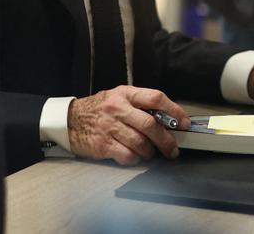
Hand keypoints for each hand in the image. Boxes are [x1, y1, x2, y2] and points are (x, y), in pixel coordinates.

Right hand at [67, 86, 189, 165]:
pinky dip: (136, 159)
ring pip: (140, 142)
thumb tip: (168, 119)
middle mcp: (118, 109)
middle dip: (166, 139)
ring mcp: (110, 127)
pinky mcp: (103, 145)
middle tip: (173, 148)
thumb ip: (140, 105)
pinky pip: (127, 155)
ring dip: (151, 152)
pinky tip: (136, 157)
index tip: (184, 122)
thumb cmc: (99, 109)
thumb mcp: (119, 97)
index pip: (155, 98)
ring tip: (152, 153)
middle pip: (150, 124)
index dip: (174, 110)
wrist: (70, 120)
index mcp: (125, 94)